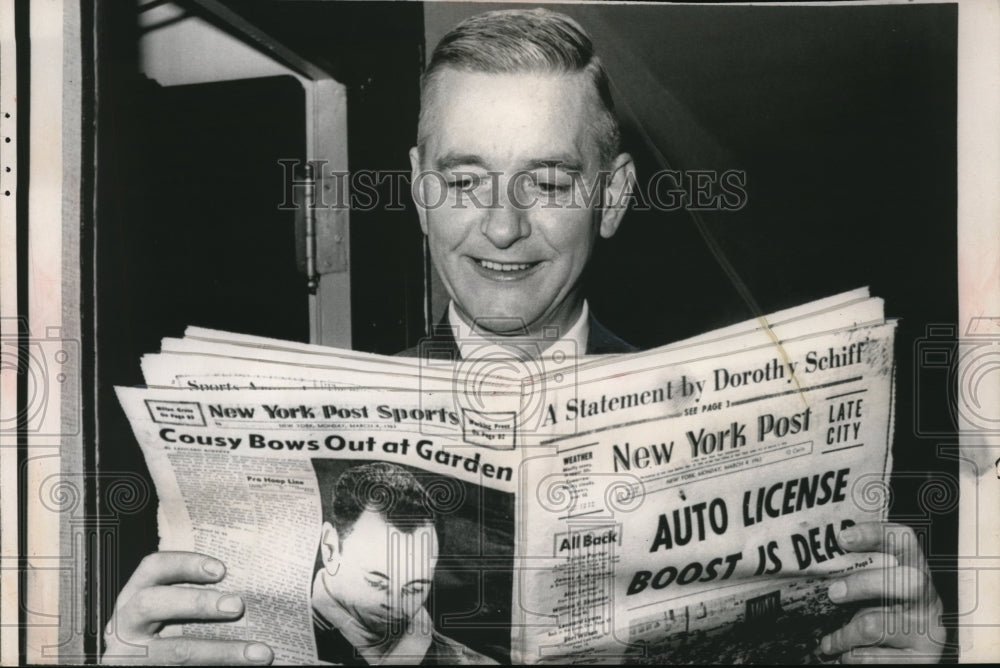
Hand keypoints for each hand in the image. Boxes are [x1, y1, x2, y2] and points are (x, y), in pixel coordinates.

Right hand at [102, 552, 273, 664]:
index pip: (153, 567)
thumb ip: (192, 599)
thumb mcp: (168, 613)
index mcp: (134, 596)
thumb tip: (246, 589)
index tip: (221, 569)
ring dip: (222, 651)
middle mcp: (126, 625)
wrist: (153, 667)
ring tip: (258, 653)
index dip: (185, 563)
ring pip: (175, 651)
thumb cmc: (165, 636)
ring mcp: (131, 656)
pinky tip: (245, 667)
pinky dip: (217, 667)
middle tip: (237, 605)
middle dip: (197, 602)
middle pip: (152, 603)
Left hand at [818, 522, 945, 663]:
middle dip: (863, 584)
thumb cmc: (883, 615)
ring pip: (876, 626)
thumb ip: (858, 573)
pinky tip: (846, 656)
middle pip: (906, 581)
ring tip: (828, 643)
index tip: (842, 537)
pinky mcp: (922, 659)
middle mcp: (928, 599)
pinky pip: (875, 657)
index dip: (876, 534)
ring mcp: (928, 630)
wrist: (907, 659)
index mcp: (915, 571)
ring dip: (843, 635)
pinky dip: (854, 657)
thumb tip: (815, 561)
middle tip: (833, 593)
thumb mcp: (876, 591)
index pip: (905, 541)